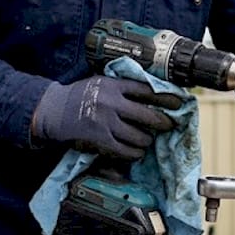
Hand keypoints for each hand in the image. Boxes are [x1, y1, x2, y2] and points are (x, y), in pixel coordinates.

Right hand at [33, 76, 181, 159]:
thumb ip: (123, 86)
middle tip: (169, 125)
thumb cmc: (82, 94)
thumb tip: (152, 92)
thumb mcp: (102, 81)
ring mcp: (106, 122)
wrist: (56, 109)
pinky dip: (135, 152)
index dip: (165, 98)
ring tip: (149, 139)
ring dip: (147, 140)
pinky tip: (137, 151)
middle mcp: (112, 103)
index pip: (147, 91)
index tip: (178, 103)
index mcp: (114, 85)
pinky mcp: (100, 139)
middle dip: (163, 122)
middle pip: (147, 115)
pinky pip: (125, 150)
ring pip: (138, 136)